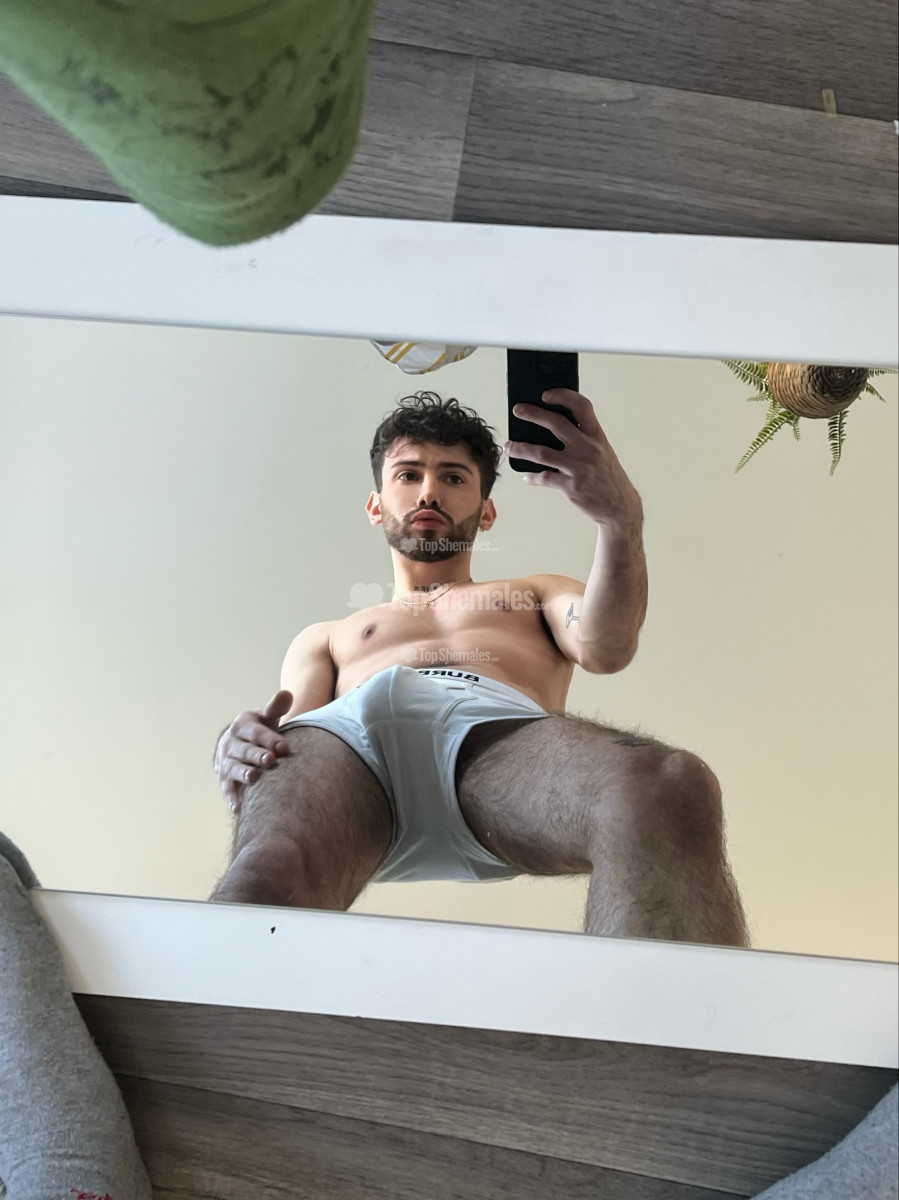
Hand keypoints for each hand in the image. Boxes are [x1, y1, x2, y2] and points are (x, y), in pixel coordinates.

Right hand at [214, 690, 293, 814]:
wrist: (238, 743)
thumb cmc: (260, 730)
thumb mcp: (266, 717)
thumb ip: (275, 708)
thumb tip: (287, 694)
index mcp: (242, 725)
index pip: (256, 732)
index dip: (270, 739)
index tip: (285, 747)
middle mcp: (230, 742)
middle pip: (244, 750)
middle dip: (257, 755)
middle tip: (271, 760)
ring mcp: (225, 761)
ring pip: (233, 767)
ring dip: (242, 773)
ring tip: (253, 778)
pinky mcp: (224, 779)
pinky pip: (226, 788)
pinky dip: (231, 798)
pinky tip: (239, 807)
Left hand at [504, 389, 642, 527]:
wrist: (620, 506)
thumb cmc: (608, 476)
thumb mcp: (602, 451)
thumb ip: (583, 438)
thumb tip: (553, 426)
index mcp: (597, 436)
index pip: (582, 407)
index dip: (564, 396)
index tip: (546, 394)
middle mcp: (589, 449)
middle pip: (557, 424)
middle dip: (533, 414)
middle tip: (518, 410)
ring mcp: (579, 468)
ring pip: (542, 453)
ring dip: (521, 448)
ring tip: (509, 446)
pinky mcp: (572, 487)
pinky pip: (545, 478)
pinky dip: (533, 477)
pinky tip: (527, 476)